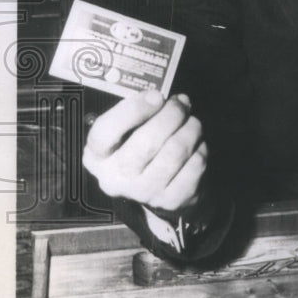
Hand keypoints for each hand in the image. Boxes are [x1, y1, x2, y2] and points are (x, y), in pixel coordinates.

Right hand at [82, 90, 207, 212]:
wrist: (158, 188)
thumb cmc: (140, 147)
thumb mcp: (127, 130)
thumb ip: (139, 111)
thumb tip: (167, 98)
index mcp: (97, 156)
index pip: (105, 133)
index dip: (133, 110)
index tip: (156, 95)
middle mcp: (115, 178)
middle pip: (146, 142)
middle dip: (171, 115)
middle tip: (182, 103)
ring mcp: (142, 193)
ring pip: (174, 153)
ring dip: (190, 130)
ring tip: (193, 122)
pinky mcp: (170, 201)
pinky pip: (194, 167)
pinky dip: (200, 150)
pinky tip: (197, 145)